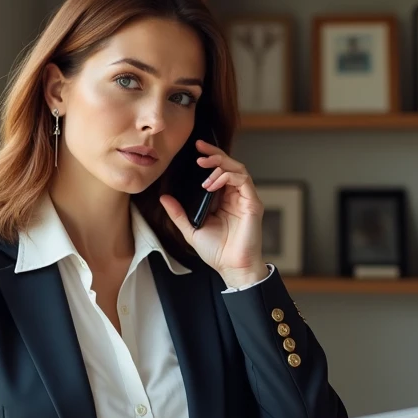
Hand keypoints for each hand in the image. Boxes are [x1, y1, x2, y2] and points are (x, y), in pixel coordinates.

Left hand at [159, 139, 267, 288]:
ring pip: (237, 168)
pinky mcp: (253, 203)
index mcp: (222, 200)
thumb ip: (178, 213)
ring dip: (220, 164)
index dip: (210, 157)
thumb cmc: (217, 251)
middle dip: (214, 154)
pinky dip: (227, 176)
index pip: (218, 171)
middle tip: (199, 151)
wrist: (232, 268)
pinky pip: (243, 180)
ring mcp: (245, 199)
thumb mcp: (190, 229)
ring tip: (204, 168)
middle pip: (229, 165)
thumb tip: (164, 198)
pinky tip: (212, 183)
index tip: (196, 149)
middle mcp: (235, 196)